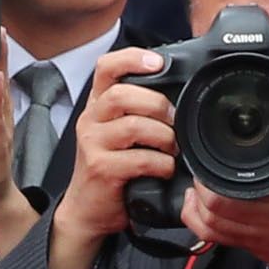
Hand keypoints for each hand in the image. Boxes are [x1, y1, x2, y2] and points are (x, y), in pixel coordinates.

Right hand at [44, 54, 173, 268]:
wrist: (88, 210)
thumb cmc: (111, 170)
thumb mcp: (119, 134)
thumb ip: (138, 112)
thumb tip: (179, 97)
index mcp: (98, 105)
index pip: (107, 67)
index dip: (133, 59)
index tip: (158, 62)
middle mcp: (91, 120)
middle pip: (123, 94)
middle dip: (158, 105)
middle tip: (174, 121)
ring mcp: (92, 144)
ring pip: (134, 126)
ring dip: (164, 137)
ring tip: (172, 149)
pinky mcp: (100, 168)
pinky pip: (139, 158)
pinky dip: (160, 163)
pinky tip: (164, 169)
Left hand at [186, 115, 268, 268]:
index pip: (233, 184)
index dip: (213, 170)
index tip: (214, 154)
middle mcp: (264, 217)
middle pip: (213, 205)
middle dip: (200, 184)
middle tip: (202, 168)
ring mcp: (255, 236)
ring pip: (209, 223)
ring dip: (197, 204)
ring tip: (198, 186)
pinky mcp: (253, 248)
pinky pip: (215, 238)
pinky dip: (201, 223)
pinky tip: (200, 209)